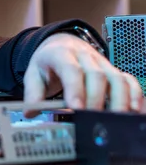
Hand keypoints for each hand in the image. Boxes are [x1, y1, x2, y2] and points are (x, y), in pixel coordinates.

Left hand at [23, 33, 143, 111]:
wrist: (61, 44)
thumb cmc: (48, 63)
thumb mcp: (33, 74)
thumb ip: (32, 94)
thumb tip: (30, 113)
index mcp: (61, 54)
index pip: (71, 70)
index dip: (75, 89)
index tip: (75, 108)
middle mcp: (84, 56)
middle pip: (96, 75)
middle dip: (95, 99)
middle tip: (91, 119)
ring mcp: (102, 62)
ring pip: (116, 78)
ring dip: (118, 100)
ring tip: (114, 119)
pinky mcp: (113, 70)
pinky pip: (129, 79)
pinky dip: (135, 94)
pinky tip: (134, 111)